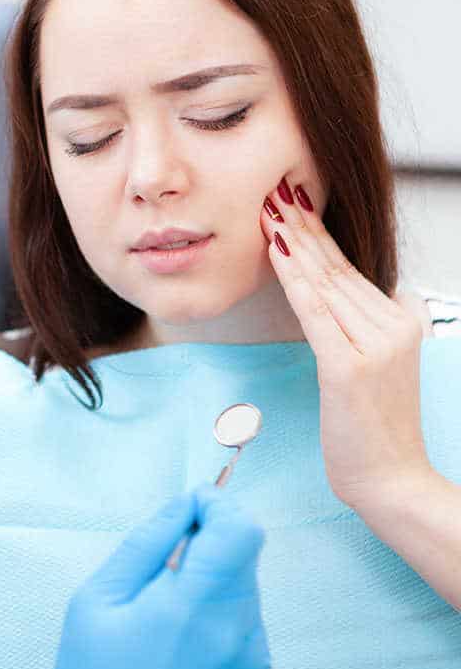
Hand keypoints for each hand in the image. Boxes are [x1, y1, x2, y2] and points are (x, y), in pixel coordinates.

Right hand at [52, 485, 269, 668]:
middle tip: (162, 563)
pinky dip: (217, 612)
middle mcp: (236, 632)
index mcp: (193, 608)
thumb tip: (181, 506)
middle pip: (245, 552)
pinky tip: (177, 640)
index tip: (191, 504)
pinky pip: (244, 620)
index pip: (239, 529)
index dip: (217, 504)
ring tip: (161, 612)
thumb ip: (145, 545)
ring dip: (211, 578)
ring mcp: (252, 658)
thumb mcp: (97, 602)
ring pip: (245, 585)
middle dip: (209, 540)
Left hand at [259, 174, 432, 507]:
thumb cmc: (372, 427)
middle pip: (336, 267)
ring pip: (323, 283)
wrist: (391, 479)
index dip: (316, 232)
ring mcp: (376, 344)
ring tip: (267, 209)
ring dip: (292, 242)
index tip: (290, 200)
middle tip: (273, 188)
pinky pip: (315, 313)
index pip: (348, 268)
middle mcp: (394, 324)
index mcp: (402, 319)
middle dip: (301, 225)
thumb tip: (332, 293)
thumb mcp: (372, 365)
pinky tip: (277, 251)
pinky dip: (294, 279)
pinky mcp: (350, 367)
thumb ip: (358, 326)